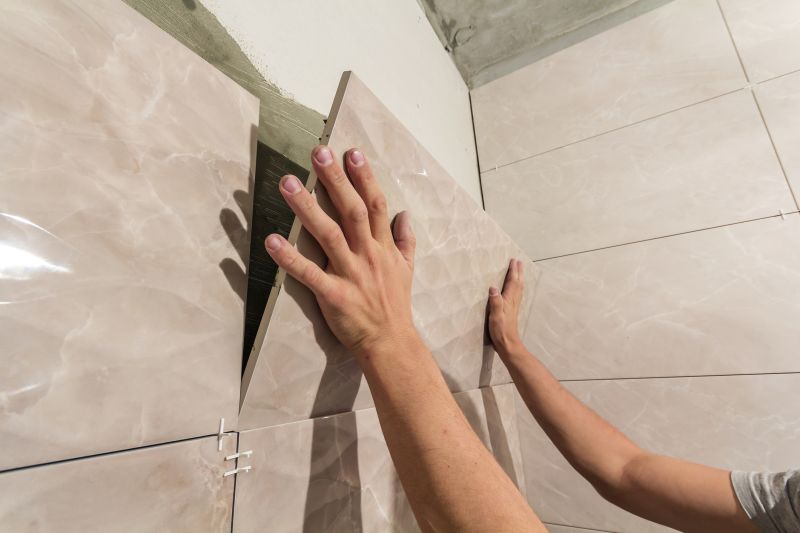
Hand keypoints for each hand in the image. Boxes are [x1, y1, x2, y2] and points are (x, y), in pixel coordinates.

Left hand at [264, 145, 417, 358]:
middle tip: (319, 153)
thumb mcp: (407, 269)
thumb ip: (405, 240)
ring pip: (328, 234)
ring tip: (289, 183)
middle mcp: (368, 254)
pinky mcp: (334, 295)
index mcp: (383, 247)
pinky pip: (309, 274)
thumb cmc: (395, 306)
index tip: (352, 153)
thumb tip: (404, 214)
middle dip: (336, 180)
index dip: (364, 177)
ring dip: (308, 207)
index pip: (375, 204)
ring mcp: (351, 274)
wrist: (391, 343)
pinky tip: (272, 240)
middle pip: (352, 210)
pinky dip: (290, 258)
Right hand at [488, 259, 525, 356]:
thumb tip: (493, 287)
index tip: (513, 261)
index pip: (512, 283)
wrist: (508, 344)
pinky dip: (518, 287)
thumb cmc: (500, 331)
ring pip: (519, 288)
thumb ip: (495, 302)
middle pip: (518, 283)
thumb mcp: (495, 317)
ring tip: (519, 271)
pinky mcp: (512, 311)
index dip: (513, 272)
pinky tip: (516, 289)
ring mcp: (514, 306)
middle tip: (519, 262)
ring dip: (519, 278)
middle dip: (518, 272)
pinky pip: (517, 294)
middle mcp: (513, 302)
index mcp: (509, 301)